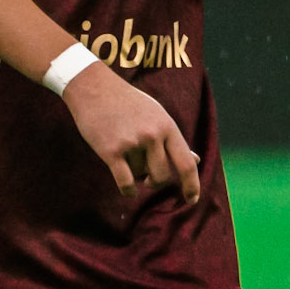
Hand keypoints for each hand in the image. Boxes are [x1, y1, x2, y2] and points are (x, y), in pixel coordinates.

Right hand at [61, 61, 200, 203]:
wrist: (94, 88)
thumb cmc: (128, 103)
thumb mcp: (157, 115)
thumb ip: (173, 139)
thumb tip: (196, 159)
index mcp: (167, 126)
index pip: (186, 163)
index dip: (192, 185)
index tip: (192, 200)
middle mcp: (152, 135)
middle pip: (162, 176)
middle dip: (155, 182)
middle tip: (148, 179)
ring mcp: (132, 143)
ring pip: (140, 176)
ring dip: (135, 174)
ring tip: (126, 156)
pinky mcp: (111, 151)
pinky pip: (126, 183)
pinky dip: (128, 190)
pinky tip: (129, 189)